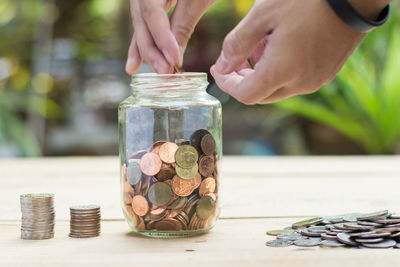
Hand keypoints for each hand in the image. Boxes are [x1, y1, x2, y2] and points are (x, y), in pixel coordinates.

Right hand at [126, 0, 214, 74]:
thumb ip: (183, 24)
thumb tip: (174, 57)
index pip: (151, 12)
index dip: (162, 38)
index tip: (174, 59)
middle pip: (141, 21)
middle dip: (152, 50)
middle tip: (166, 73)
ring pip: (141, 25)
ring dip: (146, 51)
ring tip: (149, 72)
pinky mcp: (151, 3)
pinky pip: (144, 25)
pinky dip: (143, 44)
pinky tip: (134, 65)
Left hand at [210, 0, 365, 103]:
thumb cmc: (306, 0)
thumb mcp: (262, 16)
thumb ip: (237, 45)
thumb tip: (222, 67)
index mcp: (281, 72)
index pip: (245, 95)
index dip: (227, 85)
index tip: (218, 69)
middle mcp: (300, 83)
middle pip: (261, 94)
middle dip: (243, 79)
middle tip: (234, 57)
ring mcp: (317, 80)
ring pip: (278, 88)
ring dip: (262, 73)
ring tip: (259, 44)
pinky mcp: (327, 72)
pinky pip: (296, 80)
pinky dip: (281, 70)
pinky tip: (280, 46)